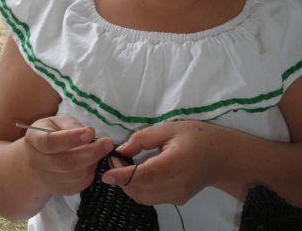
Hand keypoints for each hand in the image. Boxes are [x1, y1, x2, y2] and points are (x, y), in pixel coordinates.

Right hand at [24, 115, 114, 195]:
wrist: (36, 159)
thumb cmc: (51, 134)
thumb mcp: (57, 122)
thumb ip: (71, 125)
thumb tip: (89, 133)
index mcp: (35, 140)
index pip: (51, 142)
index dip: (71, 138)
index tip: (90, 132)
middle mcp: (37, 162)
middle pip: (64, 163)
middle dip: (90, 153)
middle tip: (108, 143)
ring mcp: (46, 179)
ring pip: (73, 176)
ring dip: (93, 163)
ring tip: (103, 150)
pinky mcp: (58, 190)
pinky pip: (78, 185)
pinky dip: (91, 173)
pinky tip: (95, 162)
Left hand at [102, 120, 224, 205]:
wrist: (223, 155)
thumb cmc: (197, 136)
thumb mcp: (170, 128)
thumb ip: (144, 138)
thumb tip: (122, 149)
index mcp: (175, 163)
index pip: (143, 175)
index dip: (122, 176)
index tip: (106, 173)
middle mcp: (176, 184)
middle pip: (140, 191)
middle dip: (122, 180)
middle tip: (116, 160)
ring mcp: (178, 196)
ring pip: (144, 198)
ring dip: (129, 186)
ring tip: (124, 167)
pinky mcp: (178, 200)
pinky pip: (152, 198)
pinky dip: (139, 189)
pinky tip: (138, 174)